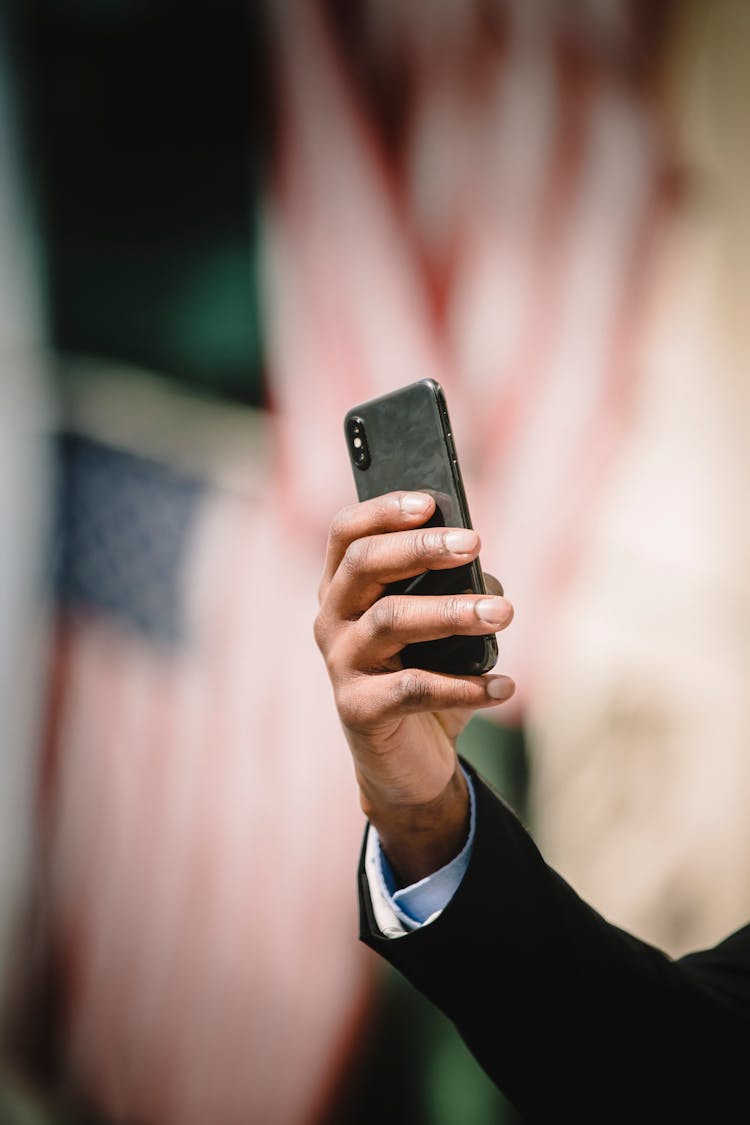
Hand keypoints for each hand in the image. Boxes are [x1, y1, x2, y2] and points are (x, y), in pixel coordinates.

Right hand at [314, 491, 514, 883]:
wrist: (410, 760)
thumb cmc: (428, 674)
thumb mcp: (440, 626)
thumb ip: (451, 591)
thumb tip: (485, 578)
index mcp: (345, 587)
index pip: (348, 532)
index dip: (384, 510)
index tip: (432, 501)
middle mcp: (332, 618)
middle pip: (363, 564)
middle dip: (421, 547)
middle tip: (474, 544)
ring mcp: (340, 664)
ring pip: (390, 620)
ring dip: (453, 612)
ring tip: (503, 614)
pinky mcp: (357, 709)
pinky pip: (413, 688)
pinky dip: (464, 686)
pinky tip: (503, 685)